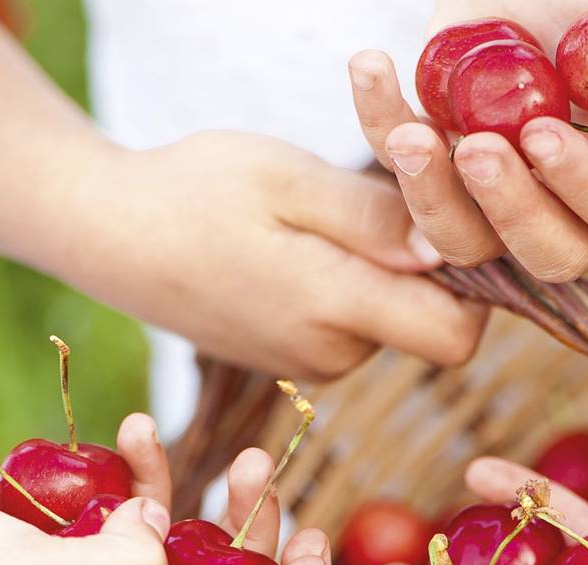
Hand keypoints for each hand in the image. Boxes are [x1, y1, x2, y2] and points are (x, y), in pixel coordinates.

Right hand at [0, 4, 483, 378]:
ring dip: (382, 268)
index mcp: (332, 308)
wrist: (112, 239)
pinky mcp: (296, 359)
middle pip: (429, 325)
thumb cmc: (191, 192)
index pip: (455, 336)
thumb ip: (372, 218)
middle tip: (385, 191)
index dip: (476, 283)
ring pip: (390, 321)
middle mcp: (331, 354)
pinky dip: (350, 285)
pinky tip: (306, 244)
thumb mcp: (285, 177)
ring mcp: (312, 364)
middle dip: (426, 263)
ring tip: (328, 214)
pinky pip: (352, 326)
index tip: (450, 219)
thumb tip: (446, 251)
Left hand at [347, 0, 587, 280]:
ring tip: (411, 135)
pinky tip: (371, 67)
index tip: (543, 135)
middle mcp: (560, 198)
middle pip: (547, 253)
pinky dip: (378, 122)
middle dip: (511, 209)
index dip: (584, 188)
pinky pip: (400, 169)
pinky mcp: (434, 165)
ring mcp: (492, 194)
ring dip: (433, 198)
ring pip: (464, 241)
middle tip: (481, 149)